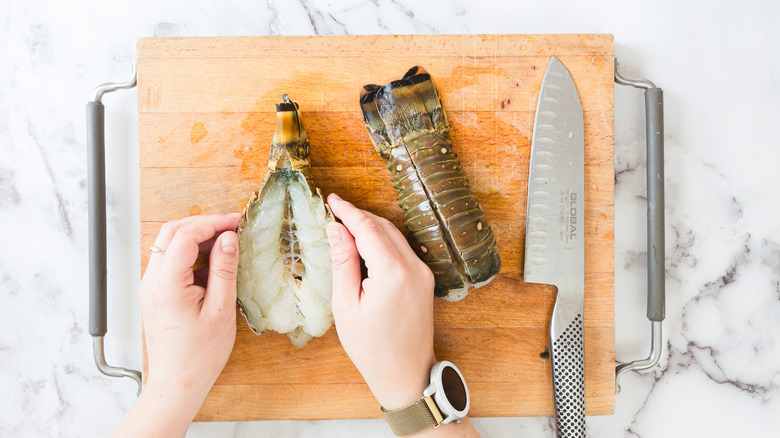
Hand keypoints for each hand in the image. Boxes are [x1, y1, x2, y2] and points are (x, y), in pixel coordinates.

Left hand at [113, 214, 240, 437]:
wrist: (178, 383)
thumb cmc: (199, 355)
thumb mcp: (220, 310)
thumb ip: (224, 270)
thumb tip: (228, 239)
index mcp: (167, 283)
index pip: (186, 235)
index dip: (213, 223)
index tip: (236, 222)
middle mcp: (152, 281)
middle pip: (172, 233)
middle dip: (203, 225)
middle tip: (232, 228)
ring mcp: (151, 287)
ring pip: (169, 245)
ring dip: (197, 238)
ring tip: (226, 245)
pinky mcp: (156, 293)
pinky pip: (170, 262)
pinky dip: (191, 254)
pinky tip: (213, 264)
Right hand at [326, 193, 436, 409]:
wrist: (405, 374)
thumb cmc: (371, 347)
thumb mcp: (346, 304)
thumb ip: (343, 262)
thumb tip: (336, 229)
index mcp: (393, 273)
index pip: (368, 228)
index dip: (347, 211)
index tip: (330, 199)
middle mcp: (414, 268)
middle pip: (383, 227)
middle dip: (358, 216)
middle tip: (333, 212)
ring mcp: (423, 273)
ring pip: (394, 236)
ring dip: (370, 227)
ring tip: (344, 226)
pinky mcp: (425, 280)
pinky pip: (402, 250)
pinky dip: (382, 242)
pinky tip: (364, 246)